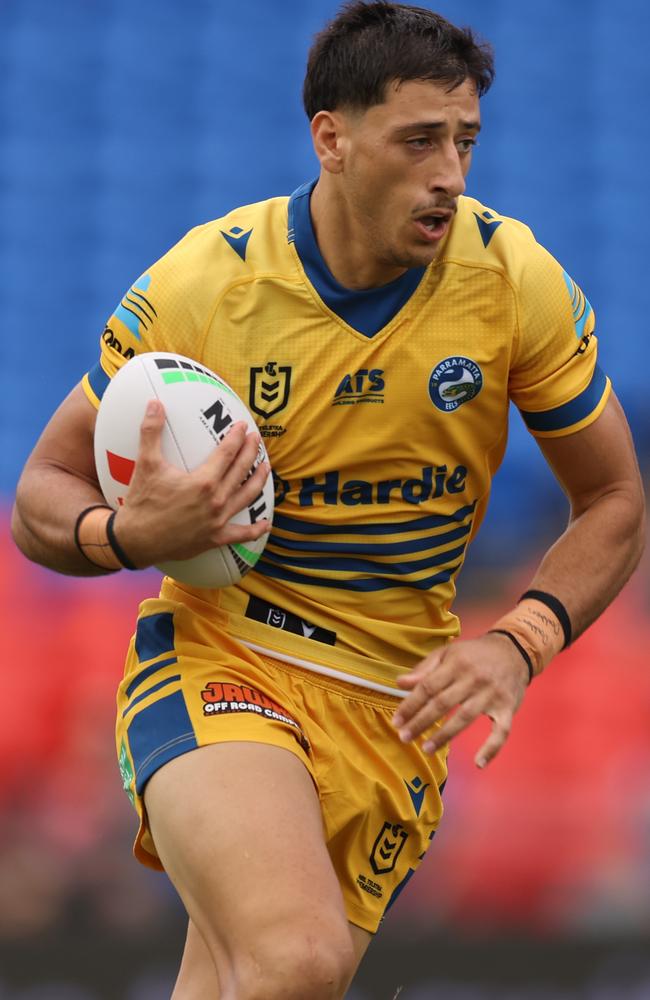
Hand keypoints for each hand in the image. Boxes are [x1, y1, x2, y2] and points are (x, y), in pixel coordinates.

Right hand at [112, 400, 269, 567]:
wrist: (137, 541)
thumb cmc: (142, 502)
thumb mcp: (146, 464)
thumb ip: (151, 432)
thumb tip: (154, 403)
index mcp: (203, 481)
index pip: (227, 453)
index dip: (237, 437)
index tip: (243, 427)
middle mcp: (216, 500)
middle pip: (241, 471)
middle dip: (251, 452)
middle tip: (257, 439)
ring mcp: (218, 521)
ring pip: (247, 497)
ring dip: (259, 481)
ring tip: (266, 468)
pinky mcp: (215, 539)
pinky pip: (241, 535)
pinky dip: (255, 530)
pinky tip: (265, 524)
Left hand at [392, 633, 528, 767]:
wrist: (514, 650)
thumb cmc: (474, 654)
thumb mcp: (448, 653)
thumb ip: (424, 669)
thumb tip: (400, 683)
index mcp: (456, 664)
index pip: (428, 687)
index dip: (410, 705)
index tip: (397, 721)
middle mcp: (473, 679)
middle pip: (443, 703)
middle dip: (421, 722)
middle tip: (404, 737)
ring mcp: (492, 694)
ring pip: (465, 717)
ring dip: (444, 735)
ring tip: (426, 748)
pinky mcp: (508, 708)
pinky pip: (501, 731)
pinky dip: (491, 748)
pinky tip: (479, 763)